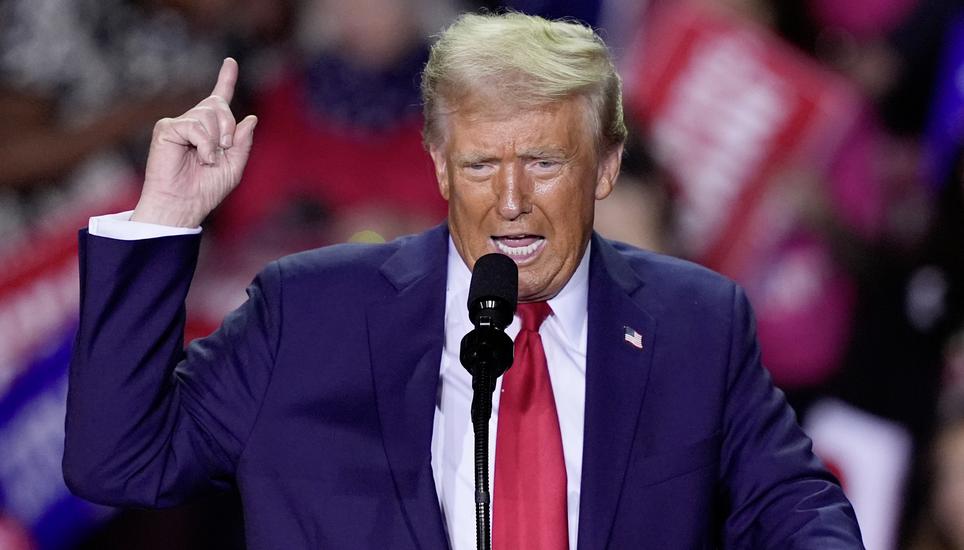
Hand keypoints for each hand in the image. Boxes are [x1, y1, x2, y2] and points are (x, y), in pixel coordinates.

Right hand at [132, 58, 256, 226]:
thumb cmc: (206, 190)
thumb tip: (251, 118)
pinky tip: (200, 158)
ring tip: (207, 160)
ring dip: (216, 141)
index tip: (230, 62)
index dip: (226, 80)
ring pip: (209, 115)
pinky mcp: (167, 129)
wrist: (183, 204)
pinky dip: (204, 144)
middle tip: (223, 151)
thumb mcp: (234, 167)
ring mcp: (179, 124)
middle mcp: (195, 123)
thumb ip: (243, 143)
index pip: (220, 99)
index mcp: (211, 131)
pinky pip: (196, 125)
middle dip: (229, 129)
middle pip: (220, 106)